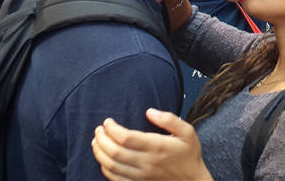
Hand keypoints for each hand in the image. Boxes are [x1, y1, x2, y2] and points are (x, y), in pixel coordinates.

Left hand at [92, 109, 212, 180]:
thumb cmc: (188, 154)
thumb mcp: (187, 132)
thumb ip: (169, 119)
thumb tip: (149, 111)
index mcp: (157, 147)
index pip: (126, 138)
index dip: (112, 129)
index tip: (107, 121)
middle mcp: (147, 163)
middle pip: (115, 152)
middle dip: (102, 139)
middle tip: (98, 129)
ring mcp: (141, 176)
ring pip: (112, 166)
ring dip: (99, 153)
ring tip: (96, 141)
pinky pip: (116, 179)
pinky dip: (105, 169)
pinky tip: (103, 159)